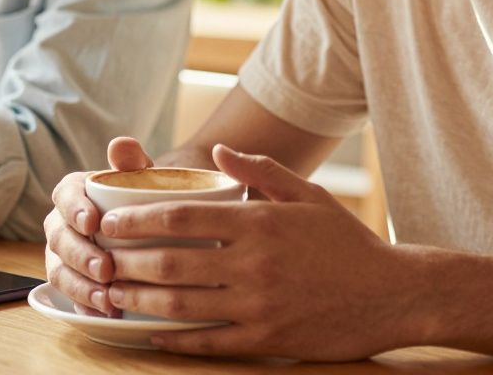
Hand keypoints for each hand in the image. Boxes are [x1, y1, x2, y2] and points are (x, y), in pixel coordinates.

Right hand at [44, 136, 151, 315]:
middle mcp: (60, 223)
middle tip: (107, 269)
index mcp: (72, 192)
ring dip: (81, 287)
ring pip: (59, 271)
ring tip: (107, 300)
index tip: (92, 222)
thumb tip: (121, 145)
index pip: (64, 195)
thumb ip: (130, 162)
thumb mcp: (140, 176)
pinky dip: (84, 307)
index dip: (74, 209)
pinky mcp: (70, 281)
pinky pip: (69, 296)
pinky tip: (103, 316)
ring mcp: (61, 255)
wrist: (148, 224)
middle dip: (81, 256)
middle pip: (59, 239)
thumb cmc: (141, 196)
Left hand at [98, 145, 420, 359]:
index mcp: (259, 222)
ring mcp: (259, 304)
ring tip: (112, 295)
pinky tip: (150, 333)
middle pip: (172, 262)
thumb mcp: (308, 195)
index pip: (182, 216)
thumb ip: (261, 170)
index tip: (109, 221)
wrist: (393, 294)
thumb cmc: (346, 241)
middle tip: (99, 259)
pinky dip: (173, 338)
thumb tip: (221, 151)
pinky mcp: (267, 338)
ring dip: (139, 301)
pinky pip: (208, 341)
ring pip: (182, 304)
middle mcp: (254, 263)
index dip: (137, 220)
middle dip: (127, 261)